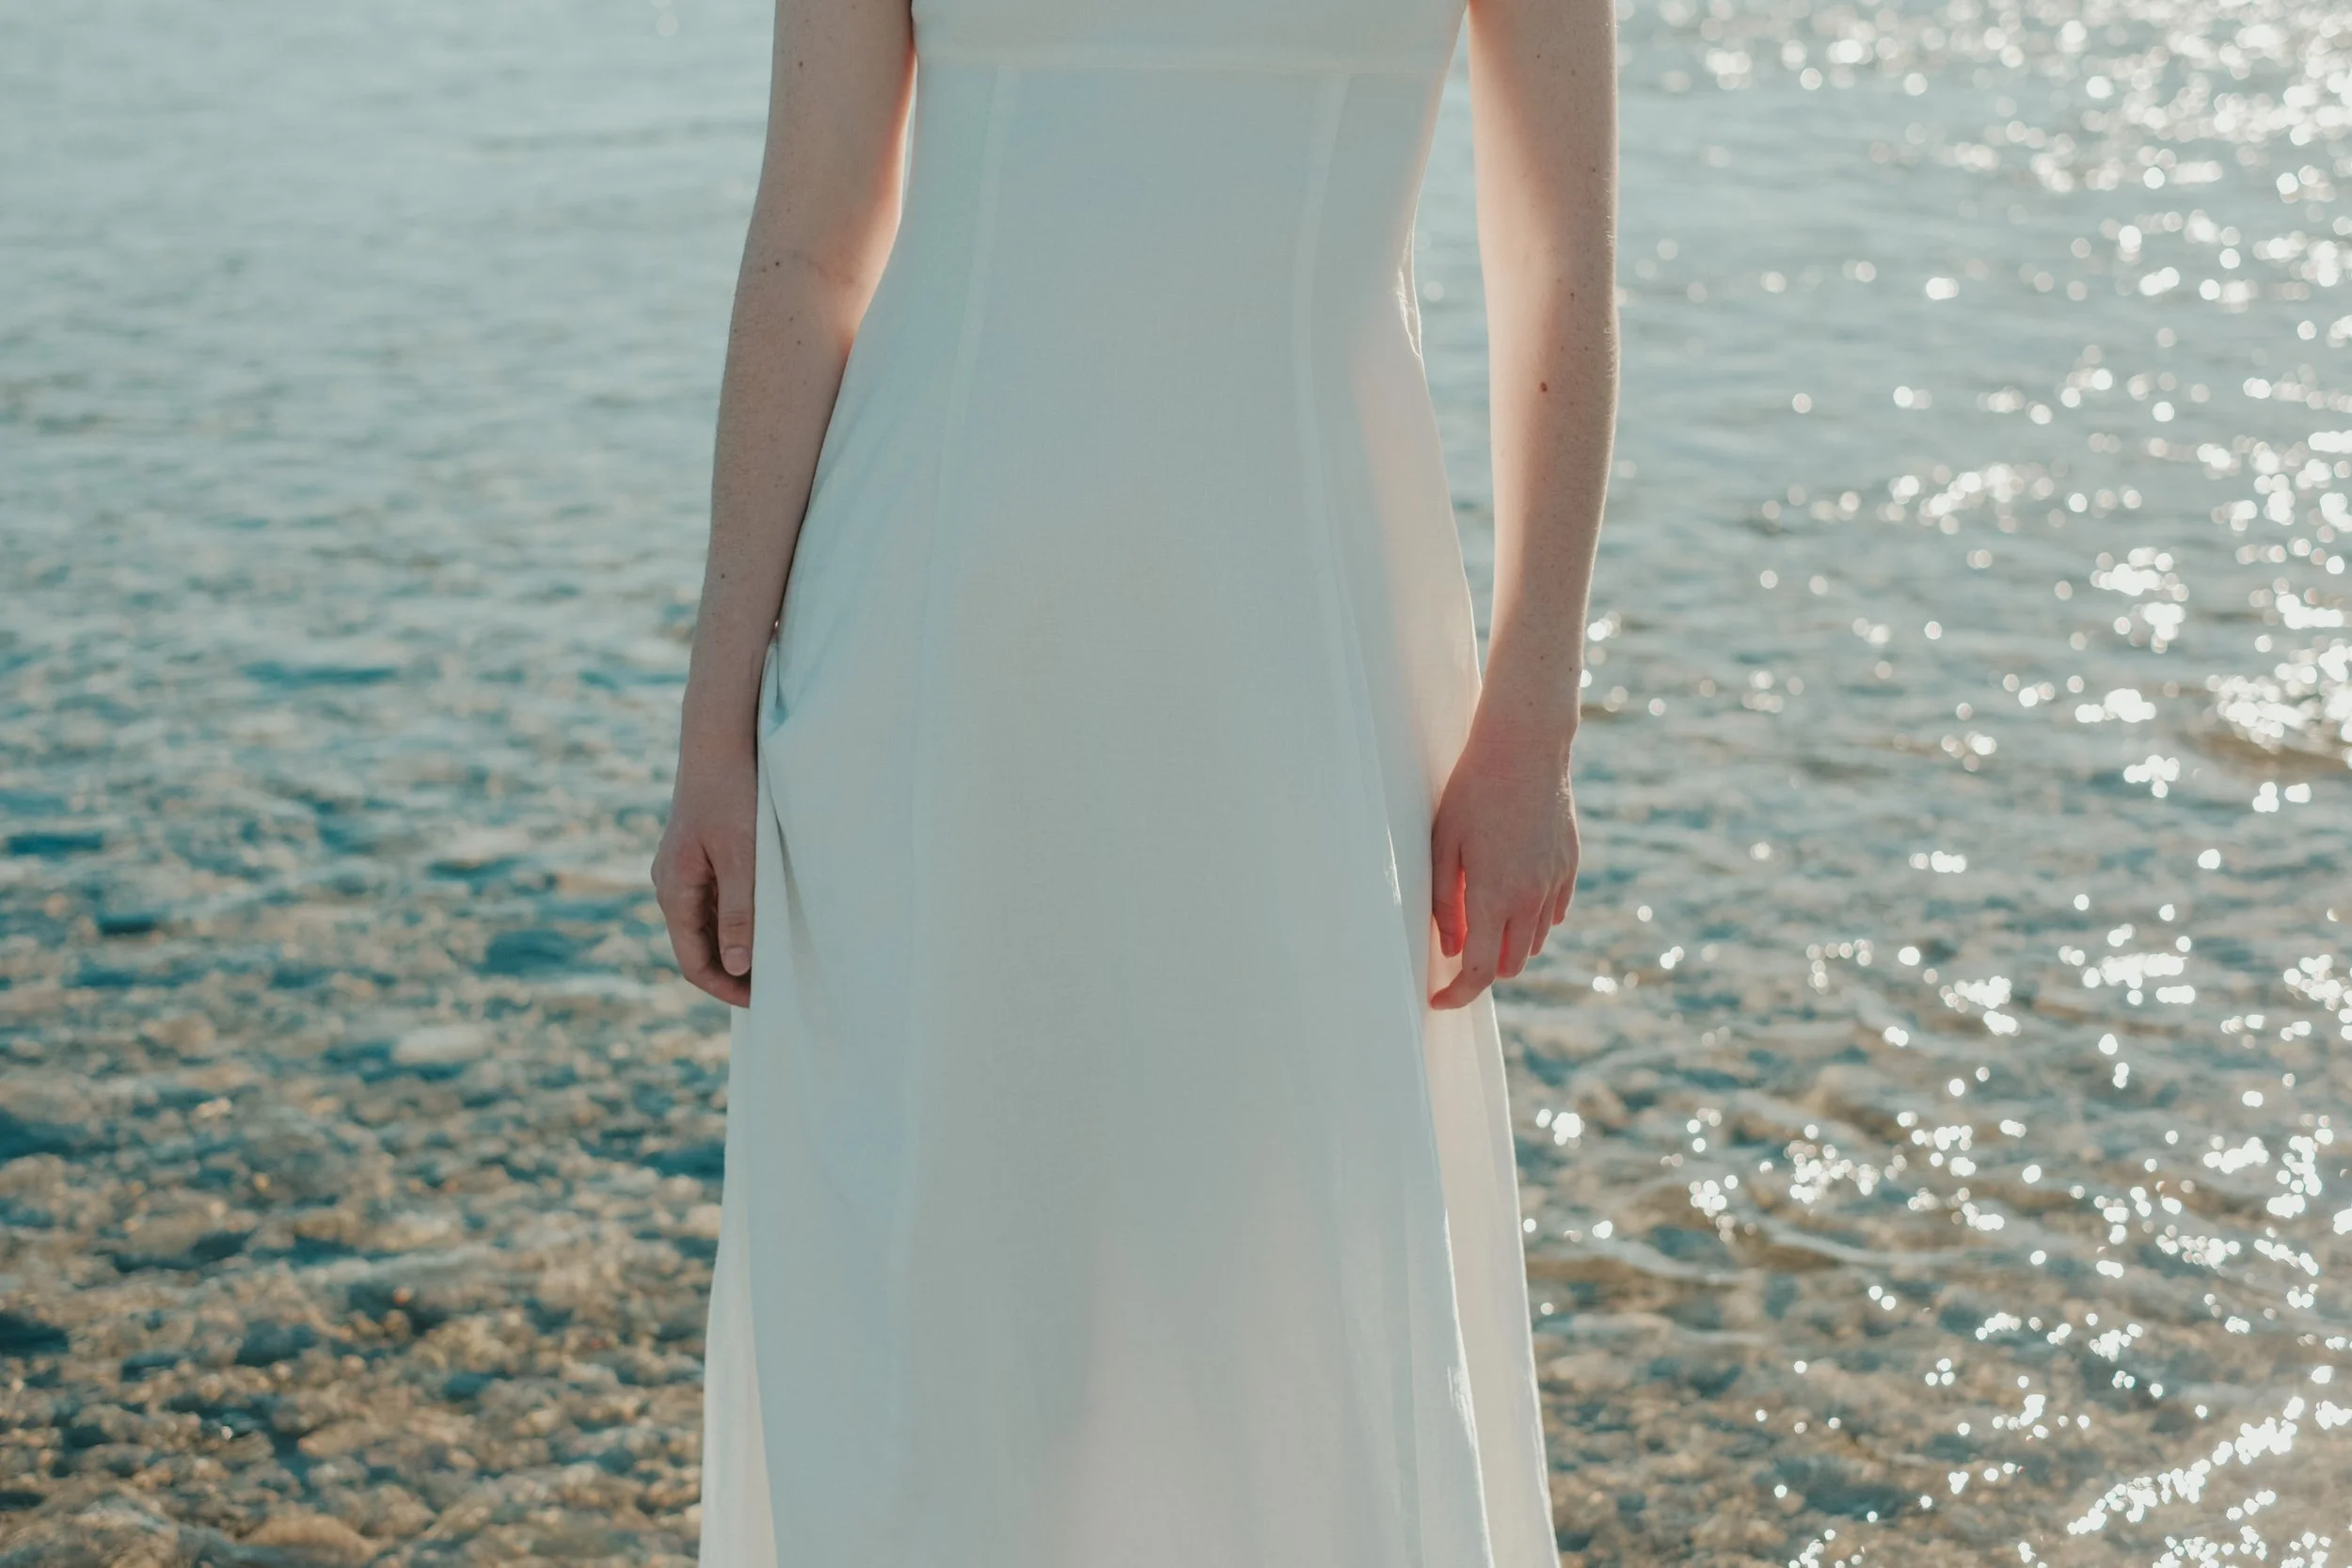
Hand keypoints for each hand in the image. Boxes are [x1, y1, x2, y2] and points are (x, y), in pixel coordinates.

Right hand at [651, 745, 759, 1006]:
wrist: (719, 738)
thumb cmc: (732, 793)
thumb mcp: (743, 856)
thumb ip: (740, 912)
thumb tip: (739, 967)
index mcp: (674, 889)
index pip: (693, 962)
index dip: (725, 988)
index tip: (762, 1002)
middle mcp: (671, 884)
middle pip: (699, 947)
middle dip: (733, 971)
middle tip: (776, 987)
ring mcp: (683, 869)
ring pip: (708, 924)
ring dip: (737, 944)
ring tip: (778, 958)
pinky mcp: (698, 854)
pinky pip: (715, 900)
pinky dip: (739, 917)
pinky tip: (770, 918)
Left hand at [1429, 712, 1580, 1008]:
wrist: (1524, 750)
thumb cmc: (1472, 793)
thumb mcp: (1442, 846)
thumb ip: (1446, 903)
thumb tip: (1453, 947)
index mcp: (1495, 896)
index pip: (1481, 972)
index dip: (1458, 995)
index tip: (1439, 1000)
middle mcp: (1531, 897)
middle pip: (1511, 965)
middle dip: (1483, 969)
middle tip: (1457, 950)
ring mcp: (1555, 882)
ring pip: (1535, 942)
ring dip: (1509, 945)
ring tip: (1482, 918)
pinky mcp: (1570, 867)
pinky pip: (1553, 914)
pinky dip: (1532, 920)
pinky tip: (1512, 897)